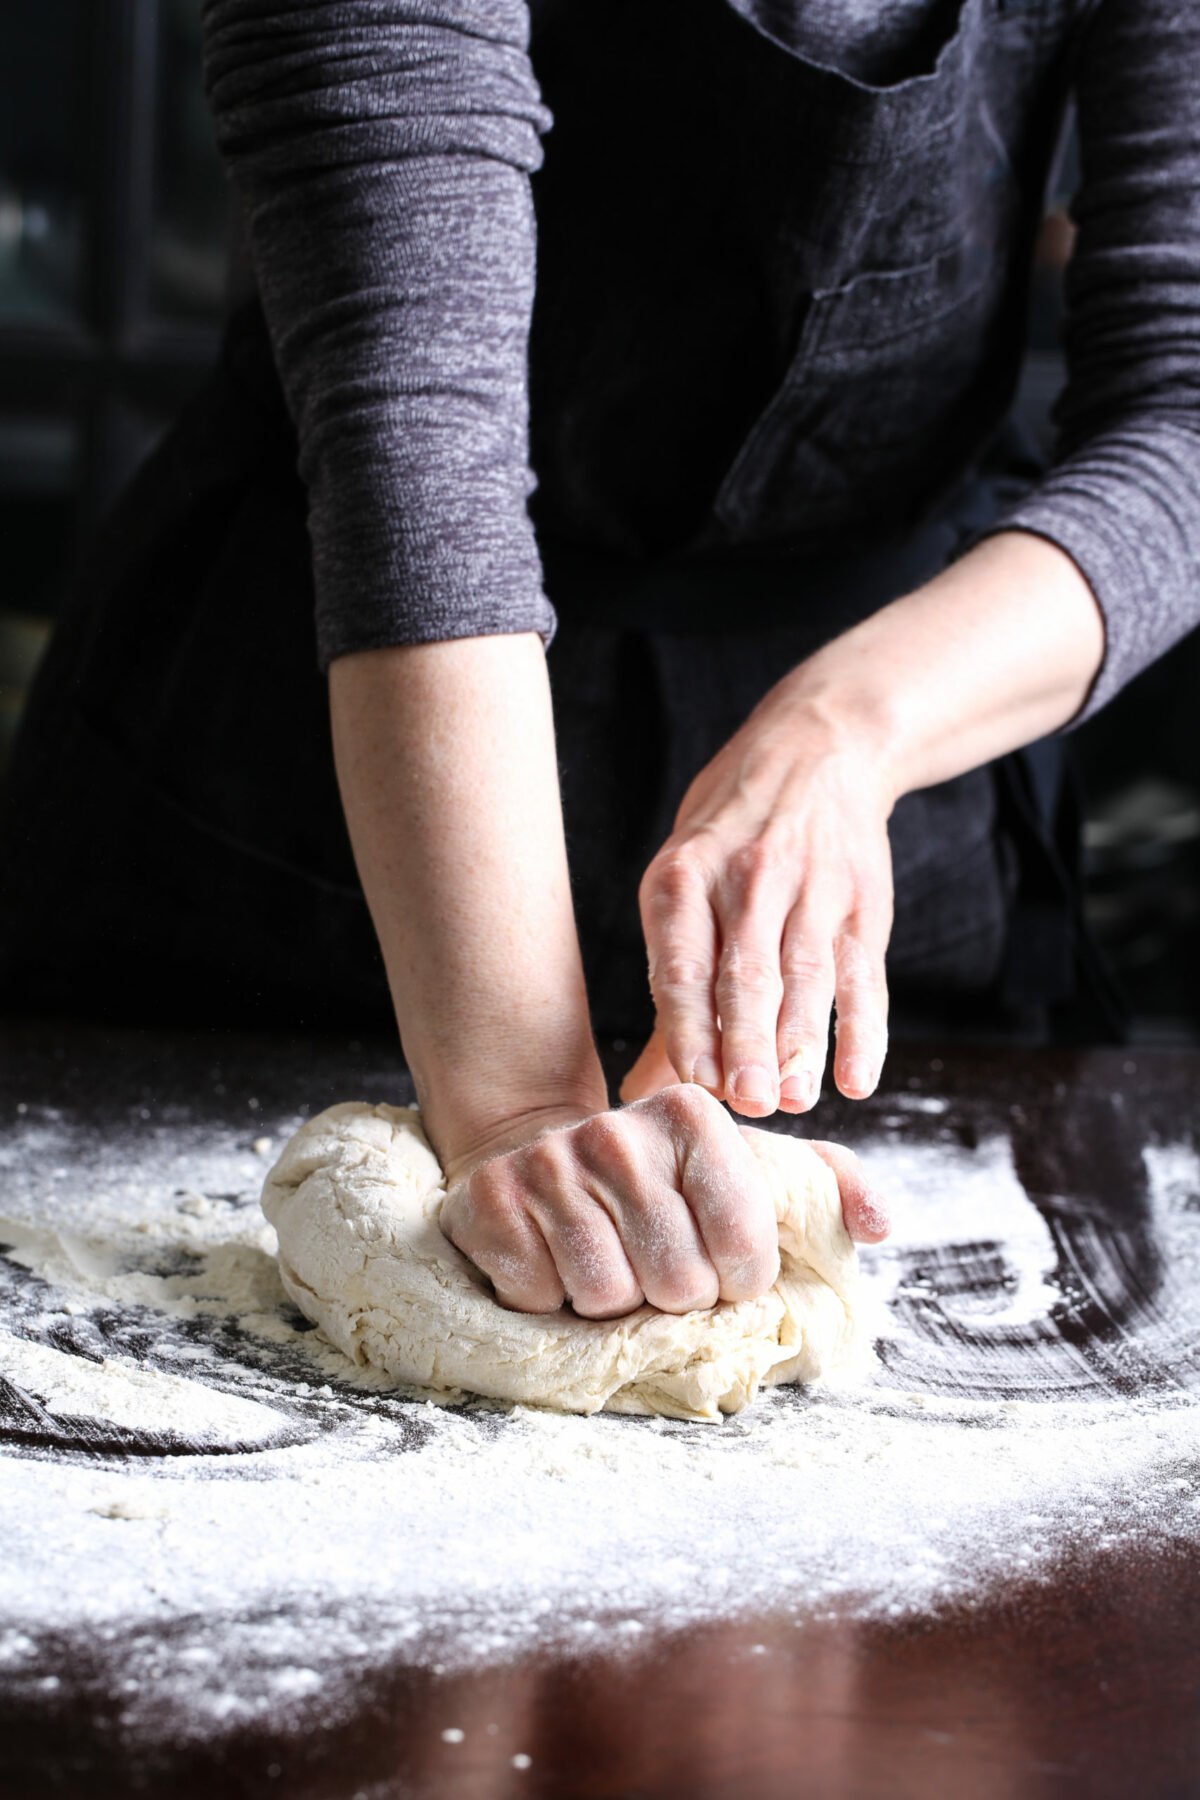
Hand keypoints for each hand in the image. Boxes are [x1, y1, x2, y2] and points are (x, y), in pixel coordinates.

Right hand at [438, 1085, 889, 1320]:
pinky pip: (539, 1300)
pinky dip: (550, 1300)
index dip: (738, 1281)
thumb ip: (829, 1188)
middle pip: (676, 1284)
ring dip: (613, 1301)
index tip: (722, 1263)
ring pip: (605, 1297)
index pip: (743, 1253)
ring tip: (610, 1260)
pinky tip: (556, 1260)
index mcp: (693, 1116)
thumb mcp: (756, 1167)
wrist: (543, 1153)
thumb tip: (882, 1224)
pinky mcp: (486, 1203)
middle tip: (658, 1264)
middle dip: (674, 1293)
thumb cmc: (669, 1179)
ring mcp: (546, 1164)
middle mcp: (616, 1131)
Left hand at [626, 678, 895, 1119]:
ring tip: (794, 1100)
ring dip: (800, 1045)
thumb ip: (671, 988)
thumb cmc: (729, 833)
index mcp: (683, 878)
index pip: (682, 963)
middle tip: (749, 1104)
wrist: (818, 749)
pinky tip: (855, 1079)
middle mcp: (746, 881)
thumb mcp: (682, 882)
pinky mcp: (863, 905)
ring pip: (805, 979)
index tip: (693, 1082)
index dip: (689, 1025)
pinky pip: (864, 977)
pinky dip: (862, 1032)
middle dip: (746, 1044)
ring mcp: (811, 891)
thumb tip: (641, 1091)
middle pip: (747, 976)